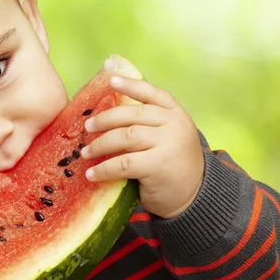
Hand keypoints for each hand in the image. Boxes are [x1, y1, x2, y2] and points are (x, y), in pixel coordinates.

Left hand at [81, 75, 203, 218]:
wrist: (193, 198)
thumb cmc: (173, 168)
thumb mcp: (169, 139)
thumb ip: (149, 127)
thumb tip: (108, 120)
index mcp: (176, 114)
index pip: (152, 93)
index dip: (130, 85)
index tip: (110, 81)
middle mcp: (174, 124)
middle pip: (132, 114)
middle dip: (105, 120)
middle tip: (87, 127)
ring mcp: (167, 143)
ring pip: (124, 137)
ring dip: (100, 145)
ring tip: (86, 153)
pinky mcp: (158, 165)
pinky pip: (123, 163)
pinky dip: (104, 169)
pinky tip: (92, 174)